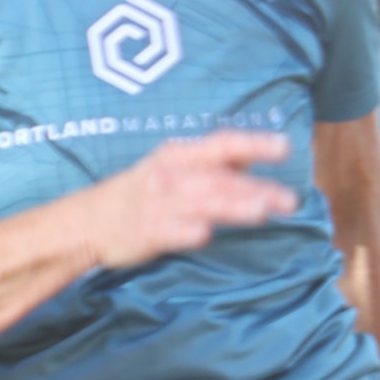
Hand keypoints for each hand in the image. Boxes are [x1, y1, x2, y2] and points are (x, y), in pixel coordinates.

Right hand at [85, 131, 296, 272]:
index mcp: (180, 155)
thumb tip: (250, 154)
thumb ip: (211, 163)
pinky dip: (186, 233)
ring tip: (261, 212)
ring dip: (231, 206)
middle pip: (221, 179)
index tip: (285, 147)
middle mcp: (172, 176)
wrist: (89, 221)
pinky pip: (170, 232)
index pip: (223, 145)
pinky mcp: (146, 234)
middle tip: (290, 200)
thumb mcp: (173, 166)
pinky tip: (204, 236)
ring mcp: (159, 205)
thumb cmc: (139, 193)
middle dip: (256, 188)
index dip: (254, 143)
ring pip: (202, 203)